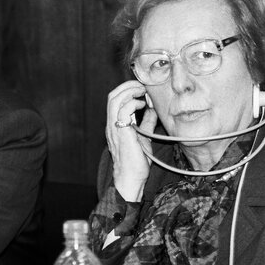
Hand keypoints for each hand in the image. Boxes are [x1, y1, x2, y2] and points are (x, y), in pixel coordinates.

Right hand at [106, 80, 157, 200]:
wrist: (131, 179)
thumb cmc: (136, 162)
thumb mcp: (143, 138)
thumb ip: (146, 123)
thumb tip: (153, 110)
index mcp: (115, 124)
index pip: (115, 99)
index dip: (127, 89)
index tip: (143, 89)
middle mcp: (111, 124)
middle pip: (113, 95)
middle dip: (128, 86)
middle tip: (143, 86)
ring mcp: (114, 128)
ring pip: (115, 99)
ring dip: (130, 91)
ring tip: (143, 92)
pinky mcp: (121, 132)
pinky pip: (123, 110)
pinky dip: (133, 102)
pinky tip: (142, 106)